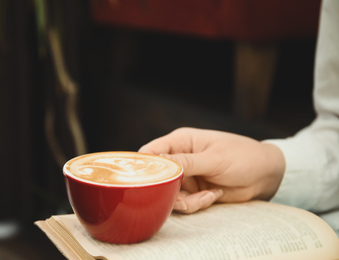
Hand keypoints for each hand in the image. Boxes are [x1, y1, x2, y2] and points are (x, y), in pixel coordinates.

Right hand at [139, 127, 284, 213]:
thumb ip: (186, 162)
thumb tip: (158, 164)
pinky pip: (184, 203)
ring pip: (169, 194)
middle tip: (180, 196)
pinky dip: (196, 203)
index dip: (145, 166)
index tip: (147, 180)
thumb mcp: (214, 158)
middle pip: (157, 177)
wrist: (265, 175)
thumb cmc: (242, 156)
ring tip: (206, 196)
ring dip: (186, 200)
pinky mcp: (194, 191)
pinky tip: (213, 195)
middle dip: (167, 190)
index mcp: (181, 141)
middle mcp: (180, 158)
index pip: (151, 151)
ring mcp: (186, 176)